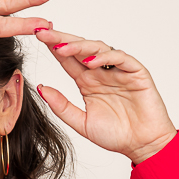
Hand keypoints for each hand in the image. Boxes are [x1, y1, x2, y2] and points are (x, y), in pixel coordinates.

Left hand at [34, 31, 176, 163]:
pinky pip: (120, 58)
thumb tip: (42, 89)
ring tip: (63, 48)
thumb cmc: (115, 135)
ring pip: (98, 48)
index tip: (37, 38)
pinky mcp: (136, 72)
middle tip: (44, 32)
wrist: (142, 146)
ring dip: (80, 46)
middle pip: (80, 49)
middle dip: (62, 39)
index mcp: (87, 82)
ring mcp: (119, 70)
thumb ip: (62, 107)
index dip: (53, 48)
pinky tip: (91, 61)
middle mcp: (101, 72)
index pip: (68, 60)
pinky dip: (106, 57)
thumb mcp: (81, 123)